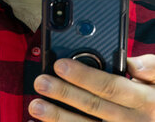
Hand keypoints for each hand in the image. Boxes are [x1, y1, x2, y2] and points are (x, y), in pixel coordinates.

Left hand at [29, 55, 154, 120]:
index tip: (60, 64)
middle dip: (64, 93)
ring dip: (58, 117)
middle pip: (93, 106)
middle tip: (41, 82)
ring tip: (36, 105)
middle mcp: (133, 121)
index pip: (110, 87)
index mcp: (145, 101)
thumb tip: (132, 63)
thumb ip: (151, 67)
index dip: (84, 76)